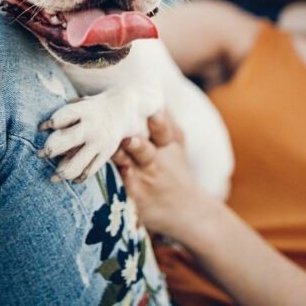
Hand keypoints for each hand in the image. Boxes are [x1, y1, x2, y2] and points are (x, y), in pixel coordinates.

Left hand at [37, 94, 125, 183]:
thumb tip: (42, 129)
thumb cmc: (91, 109)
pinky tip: (70, 178)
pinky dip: (78, 177)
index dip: (51, 123)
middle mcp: (91, 127)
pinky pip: (89, 171)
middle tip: (40, 154)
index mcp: (83, 111)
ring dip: (62, 172)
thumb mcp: (79, 104)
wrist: (121, 111)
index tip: (41, 128)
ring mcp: (99, 143)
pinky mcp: (105, 154)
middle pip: (67, 140)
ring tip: (53, 177)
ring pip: (77, 163)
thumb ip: (64, 116)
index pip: (63, 117)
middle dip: (51, 149)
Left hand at [112, 111, 203, 239]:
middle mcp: (156, 162)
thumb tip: (156, 93)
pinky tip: (117, 175)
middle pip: (145, 151)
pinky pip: (126, 188)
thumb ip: (165, 121)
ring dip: (123, 159)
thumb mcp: (177, 145)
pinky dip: (122, 182)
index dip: (158, 123)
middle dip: (137, 144)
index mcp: (167, 147)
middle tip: (129, 138)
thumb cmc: (176, 170)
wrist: (188, 211)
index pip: (163, 132)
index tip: (153, 113)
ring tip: (118, 153)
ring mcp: (145, 180)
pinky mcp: (136, 196)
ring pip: (131, 167)